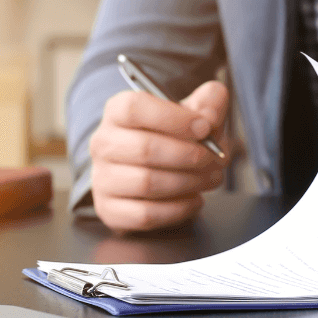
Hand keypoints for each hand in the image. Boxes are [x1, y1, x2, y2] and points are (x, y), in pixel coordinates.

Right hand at [88, 80, 229, 233]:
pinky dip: (178, 209)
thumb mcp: (193, 113)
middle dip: (189, 155)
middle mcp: (103, 143)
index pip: (134, 108)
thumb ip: (208, 104)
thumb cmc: (173, 136)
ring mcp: (102, 179)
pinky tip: (195, 199)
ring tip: (210, 178)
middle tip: (215, 159)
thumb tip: (209, 115)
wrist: (155, 171)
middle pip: (144, 148)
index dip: (173, 118)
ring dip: (188, 182)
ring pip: (146, 183)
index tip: (205, 128)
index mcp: (117, 111)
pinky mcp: (109, 210)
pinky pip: (145, 214)